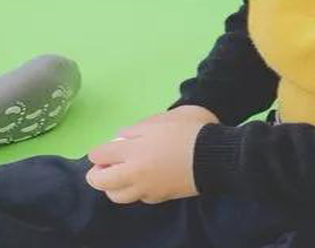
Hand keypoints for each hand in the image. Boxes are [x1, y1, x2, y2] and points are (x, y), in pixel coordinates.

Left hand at [86, 107, 218, 204]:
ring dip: (114, 186)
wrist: (217, 156)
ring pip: (117, 196)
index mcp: (134, 149)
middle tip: (106, 166)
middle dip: (97, 173)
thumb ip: (140, 127)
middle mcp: (135, 172)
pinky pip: (139, 197)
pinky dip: (137, 190)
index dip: (99, 152)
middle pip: (100, 181)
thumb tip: (124, 137)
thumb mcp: (166, 117)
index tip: (106, 149)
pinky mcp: (160, 197)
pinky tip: (146, 179)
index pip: (99, 155)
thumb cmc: (193, 130)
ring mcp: (147, 188)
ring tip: (124, 175)